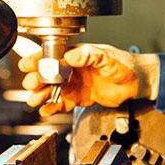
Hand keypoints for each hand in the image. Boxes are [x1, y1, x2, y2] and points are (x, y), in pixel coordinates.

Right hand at [19, 44, 159, 116]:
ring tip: (34, 99)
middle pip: (49, 74)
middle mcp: (73, 69)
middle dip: (37, 79)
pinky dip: (53, 107)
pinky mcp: (80, 98)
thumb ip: (88, 55)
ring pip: (53, 90)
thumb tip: (70, 55)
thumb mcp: (106, 56)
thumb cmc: (124, 65)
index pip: (53, 56)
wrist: (137, 82)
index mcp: (77, 55)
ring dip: (42, 94)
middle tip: (30, 85)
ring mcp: (76, 84)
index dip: (38, 60)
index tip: (27, 65)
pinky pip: (62, 103)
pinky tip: (45, 110)